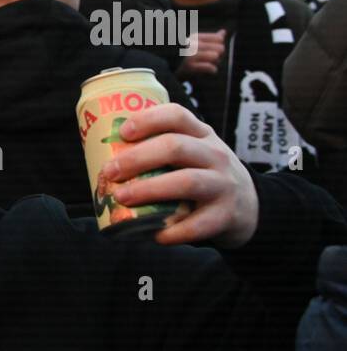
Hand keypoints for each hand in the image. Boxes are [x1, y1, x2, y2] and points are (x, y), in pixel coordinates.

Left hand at [98, 102, 257, 248]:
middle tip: (110, 172)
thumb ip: (160, 153)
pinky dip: (173, 231)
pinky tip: (154, 234)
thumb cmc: (204, 177)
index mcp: (201, 135)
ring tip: (122, 198)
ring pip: (187, 182)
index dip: (149, 119)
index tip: (123, 132)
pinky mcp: (227, 215)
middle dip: (137, 158)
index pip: (177, 115)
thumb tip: (101, 161)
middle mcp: (215, 155)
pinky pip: (198, 224)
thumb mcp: (191, 154)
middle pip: (176, 147)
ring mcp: (224, 185)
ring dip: (149, 190)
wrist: (250, 208)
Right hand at [177, 29, 225, 77]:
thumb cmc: (193, 58)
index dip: (219, 46)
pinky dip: (213, 70)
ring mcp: (190, 55)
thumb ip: (213, 39)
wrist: (178, 73)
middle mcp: (192, 44)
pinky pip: (210, 67)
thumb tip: (224, 31)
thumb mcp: (202, 46)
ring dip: (215, 63)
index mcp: (195, 37)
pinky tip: (210, 70)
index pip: (219, 39)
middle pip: (220, 48)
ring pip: (215, 56)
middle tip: (211, 60)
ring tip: (209, 64)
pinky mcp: (190, 66)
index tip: (213, 51)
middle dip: (219, 55)